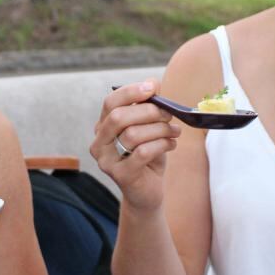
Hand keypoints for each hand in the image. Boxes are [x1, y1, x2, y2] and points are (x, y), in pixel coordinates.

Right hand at [90, 81, 180, 211]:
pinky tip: (171, 144)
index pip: (110, 102)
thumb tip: (153, 82)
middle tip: (169, 114)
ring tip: (175, 132)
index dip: (130, 92)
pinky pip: (143, 153)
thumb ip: (148, 105)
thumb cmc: (147, 156)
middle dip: (148, 112)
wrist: (147, 192)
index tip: (152, 88)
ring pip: (133, 135)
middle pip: (119, 117)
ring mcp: (106, 161)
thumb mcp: (149, 128)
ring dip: (160, 129)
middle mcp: (98, 143)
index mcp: (103, 127)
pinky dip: (162, 144)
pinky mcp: (120, 175)